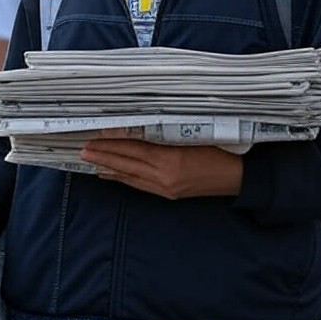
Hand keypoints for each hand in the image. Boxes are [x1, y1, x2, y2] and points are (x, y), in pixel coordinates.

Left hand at [80, 139, 242, 199]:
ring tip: (90, 161)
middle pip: (127, 164)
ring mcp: (165, 187)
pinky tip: (111, 175)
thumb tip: (140, 126)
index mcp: (170, 159)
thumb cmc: (219, 150)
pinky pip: (139, 185)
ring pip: (130, 176)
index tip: (95, 137)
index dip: (113, 143)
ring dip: (109, 168)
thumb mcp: (193, 135)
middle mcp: (164, 176)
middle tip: (83, 149)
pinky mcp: (168, 194)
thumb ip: (166, 133)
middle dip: (104, 156)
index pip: (134, 149)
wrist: (237, 177)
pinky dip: (123, 179)